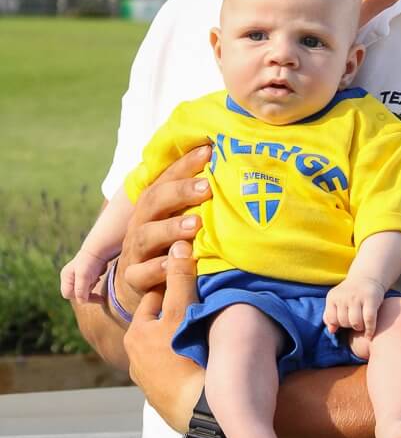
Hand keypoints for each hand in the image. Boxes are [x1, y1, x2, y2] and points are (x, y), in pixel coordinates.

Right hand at [60, 249, 107, 304]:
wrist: (100, 249)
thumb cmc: (90, 262)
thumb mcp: (84, 276)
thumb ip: (80, 290)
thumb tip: (81, 302)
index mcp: (66, 276)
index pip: (68, 294)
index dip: (79, 296)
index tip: (91, 294)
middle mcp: (69, 276)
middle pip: (75, 293)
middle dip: (86, 291)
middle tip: (95, 283)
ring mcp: (77, 275)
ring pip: (83, 290)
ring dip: (91, 287)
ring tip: (97, 277)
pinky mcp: (85, 274)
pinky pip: (89, 285)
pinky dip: (94, 283)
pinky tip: (98, 276)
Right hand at [112, 144, 211, 318]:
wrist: (141, 287)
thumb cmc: (171, 245)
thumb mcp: (180, 219)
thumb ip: (198, 198)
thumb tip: (230, 166)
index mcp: (154, 204)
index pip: (166, 178)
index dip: (185, 164)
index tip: (209, 151)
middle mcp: (141, 223)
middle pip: (154, 201)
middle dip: (179, 192)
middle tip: (207, 188)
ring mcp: (135, 251)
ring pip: (145, 236)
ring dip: (171, 229)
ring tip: (196, 225)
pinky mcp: (134, 279)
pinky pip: (140, 274)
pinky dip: (157, 269)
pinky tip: (174, 264)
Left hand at [124, 242, 204, 431]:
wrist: (199, 414)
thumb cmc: (187, 358)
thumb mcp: (182, 311)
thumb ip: (180, 278)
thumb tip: (178, 245)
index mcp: (134, 335)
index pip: (155, 298)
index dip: (175, 288)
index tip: (195, 285)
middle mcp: (135, 359)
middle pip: (161, 324)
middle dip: (178, 316)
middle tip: (203, 309)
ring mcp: (149, 382)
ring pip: (167, 348)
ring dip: (183, 340)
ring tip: (206, 335)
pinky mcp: (165, 399)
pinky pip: (175, 370)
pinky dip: (186, 362)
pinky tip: (204, 360)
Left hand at [323, 276, 384, 338]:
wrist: (367, 278)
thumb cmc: (349, 294)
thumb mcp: (336, 301)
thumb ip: (330, 315)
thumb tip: (331, 330)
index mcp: (332, 297)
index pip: (331, 319)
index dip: (338, 324)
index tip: (344, 322)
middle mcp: (343, 296)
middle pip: (344, 322)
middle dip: (349, 325)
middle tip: (355, 322)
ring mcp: (357, 297)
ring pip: (355, 322)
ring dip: (359, 328)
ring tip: (362, 325)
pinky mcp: (371, 299)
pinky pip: (369, 320)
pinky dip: (370, 330)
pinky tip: (369, 334)